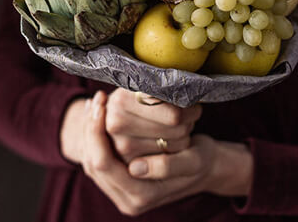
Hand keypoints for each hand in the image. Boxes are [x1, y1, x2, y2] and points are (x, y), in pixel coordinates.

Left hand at [79, 91, 244, 215]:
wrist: (207, 169)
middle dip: (91, 128)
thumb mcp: (194, 161)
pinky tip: (100, 114)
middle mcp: (126, 198)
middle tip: (97, 99)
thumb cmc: (203, 161)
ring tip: (96, 103)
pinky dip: (96, 135)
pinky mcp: (121, 178)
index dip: (97, 132)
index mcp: (141, 196)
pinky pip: (98, 157)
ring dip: (91, 130)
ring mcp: (121, 191)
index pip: (104, 164)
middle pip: (92, 162)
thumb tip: (135, 168)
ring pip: (91, 159)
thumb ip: (168, 167)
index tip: (102, 103)